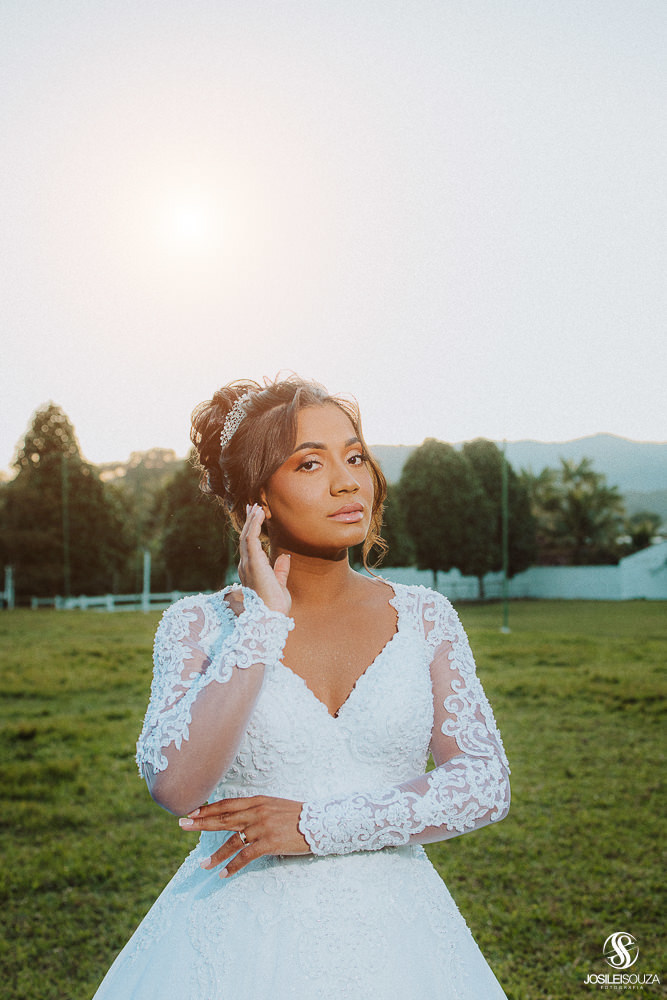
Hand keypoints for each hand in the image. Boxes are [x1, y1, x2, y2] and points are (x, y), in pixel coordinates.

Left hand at [178, 795, 309, 876]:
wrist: (320, 822)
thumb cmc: (298, 815)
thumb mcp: (274, 805)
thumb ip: (256, 809)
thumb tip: (238, 817)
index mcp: (257, 800)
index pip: (226, 804)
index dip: (207, 808)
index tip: (191, 812)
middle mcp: (256, 812)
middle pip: (223, 818)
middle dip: (200, 822)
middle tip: (182, 824)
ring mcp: (262, 827)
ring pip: (231, 841)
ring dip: (215, 854)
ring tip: (202, 865)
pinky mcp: (268, 843)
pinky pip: (245, 856)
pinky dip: (232, 866)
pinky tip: (223, 874)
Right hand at [238, 504, 290, 615]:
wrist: (270, 616)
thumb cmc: (274, 606)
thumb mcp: (280, 585)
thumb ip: (281, 570)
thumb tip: (285, 557)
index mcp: (251, 570)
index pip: (249, 546)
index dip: (252, 531)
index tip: (256, 518)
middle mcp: (246, 565)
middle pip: (245, 538)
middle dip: (250, 521)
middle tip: (253, 507)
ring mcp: (247, 563)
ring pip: (246, 535)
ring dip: (252, 520)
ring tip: (257, 506)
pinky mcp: (253, 562)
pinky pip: (250, 537)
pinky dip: (254, 524)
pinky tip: (260, 513)